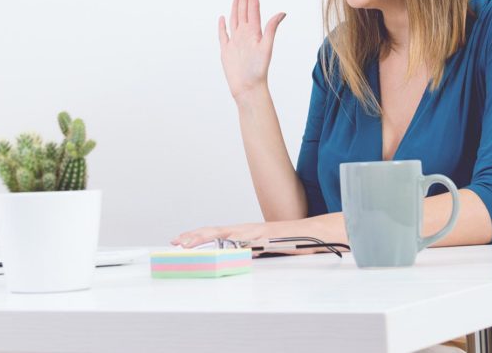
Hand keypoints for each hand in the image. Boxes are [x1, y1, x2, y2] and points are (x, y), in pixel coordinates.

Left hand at [171, 219, 331, 256]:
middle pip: (215, 231)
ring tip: (187, 243)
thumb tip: (235, 261)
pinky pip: (243, 241)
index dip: (197, 236)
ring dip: (204, 238)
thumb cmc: (292, 242)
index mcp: (245, 233)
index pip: (216, 233)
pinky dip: (228, 244)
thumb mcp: (265, 249)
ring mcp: (255, 232)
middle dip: (193, 236)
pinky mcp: (264, 237)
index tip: (181, 241)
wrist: (315, 233)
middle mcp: (247, 229)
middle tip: (175, 243)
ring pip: (224, 233)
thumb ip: (250, 253)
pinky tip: (218, 247)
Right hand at [219, 0, 286, 101]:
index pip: (253, 8)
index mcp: (254, 31)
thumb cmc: (258, 71)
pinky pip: (223, 34)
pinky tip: (223, 18)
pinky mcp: (226, 50)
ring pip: (235, 18)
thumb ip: (271, 29)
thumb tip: (282, 13)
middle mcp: (245, 34)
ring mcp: (235, 41)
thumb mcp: (266, 47)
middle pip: (244, 9)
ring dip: (236, 5)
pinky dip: (222, 26)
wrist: (248, 87)